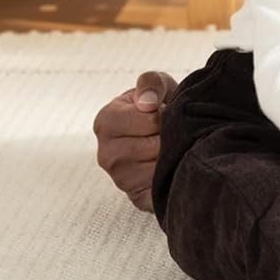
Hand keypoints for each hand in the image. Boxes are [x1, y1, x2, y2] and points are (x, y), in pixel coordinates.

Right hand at [92, 71, 179, 211]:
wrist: (172, 137)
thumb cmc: (161, 109)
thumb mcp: (158, 87)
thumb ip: (152, 83)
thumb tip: (148, 103)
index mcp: (106, 121)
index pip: (148, 119)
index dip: (164, 114)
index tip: (162, 113)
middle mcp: (105, 153)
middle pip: (155, 144)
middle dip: (170, 135)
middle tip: (168, 131)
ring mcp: (119, 178)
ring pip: (161, 164)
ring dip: (174, 152)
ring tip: (169, 145)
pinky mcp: (136, 195)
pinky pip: (163, 183)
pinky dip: (174, 171)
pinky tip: (169, 164)